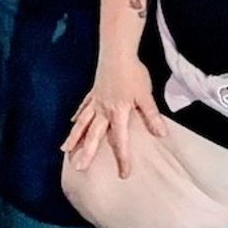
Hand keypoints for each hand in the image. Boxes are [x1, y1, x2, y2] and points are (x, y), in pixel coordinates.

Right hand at [62, 53, 164, 179]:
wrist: (117, 53)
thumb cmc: (133, 74)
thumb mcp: (145, 96)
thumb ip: (151, 116)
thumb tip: (161, 134)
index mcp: (117, 113)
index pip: (119, 140)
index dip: (122, 158)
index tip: (123, 174)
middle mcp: (103, 111)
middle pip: (93, 135)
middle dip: (86, 152)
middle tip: (79, 167)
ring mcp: (96, 101)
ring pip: (83, 123)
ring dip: (74, 137)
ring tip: (65, 150)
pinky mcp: (93, 92)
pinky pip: (83, 107)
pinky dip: (78, 116)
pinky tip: (72, 122)